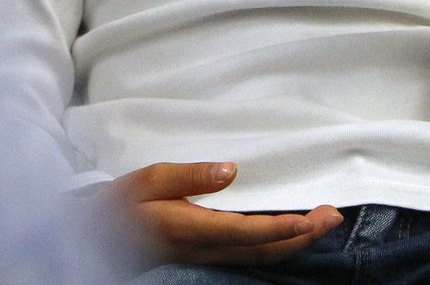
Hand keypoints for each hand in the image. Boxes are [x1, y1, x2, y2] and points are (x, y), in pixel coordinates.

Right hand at [110, 161, 341, 266]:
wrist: (96, 237)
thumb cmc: (119, 203)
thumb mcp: (146, 179)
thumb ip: (189, 176)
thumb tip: (230, 171)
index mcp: (188, 228)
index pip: (243, 232)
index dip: (280, 228)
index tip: (311, 219)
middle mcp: (203, 249)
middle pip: (262, 250)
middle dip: (302, 237)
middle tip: (333, 216)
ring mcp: (206, 257)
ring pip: (260, 257)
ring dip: (294, 243)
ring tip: (322, 224)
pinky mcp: (205, 256)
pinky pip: (250, 256)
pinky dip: (277, 246)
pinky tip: (289, 235)